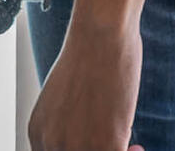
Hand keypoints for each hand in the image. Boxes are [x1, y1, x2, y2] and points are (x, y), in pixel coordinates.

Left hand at [26, 19, 140, 150]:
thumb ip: (68, 121)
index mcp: (38, 132)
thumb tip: (90, 130)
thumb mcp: (63, 95)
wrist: (100, 35)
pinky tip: (137, 146)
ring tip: (132, 147)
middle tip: (119, 146)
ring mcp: (76, 148)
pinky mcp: (105, 146)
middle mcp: (51, 145)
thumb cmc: (88, 54)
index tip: (95, 145)